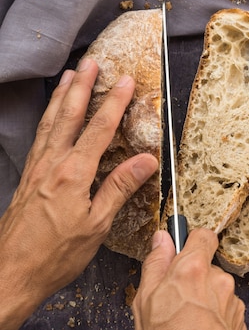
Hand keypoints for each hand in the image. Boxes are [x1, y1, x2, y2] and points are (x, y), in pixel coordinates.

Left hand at [0, 58, 158, 328]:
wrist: (10, 273)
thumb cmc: (55, 254)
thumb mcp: (97, 225)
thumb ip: (120, 188)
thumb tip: (147, 162)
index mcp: (73, 174)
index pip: (99, 129)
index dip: (114, 102)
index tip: (126, 81)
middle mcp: (52, 164)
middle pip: (68, 115)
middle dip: (82, 86)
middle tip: (91, 62)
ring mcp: (37, 169)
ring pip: (51, 122)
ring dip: (62, 96)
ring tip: (70, 75)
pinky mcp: (29, 177)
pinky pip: (40, 136)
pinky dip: (48, 117)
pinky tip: (52, 115)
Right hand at [133, 229, 246, 329]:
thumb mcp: (145, 299)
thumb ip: (156, 263)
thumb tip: (162, 239)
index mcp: (193, 268)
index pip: (203, 235)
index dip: (192, 241)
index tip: (181, 249)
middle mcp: (217, 279)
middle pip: (206, 266)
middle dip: (193, 277)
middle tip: (175, 299)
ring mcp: (231, 298)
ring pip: (216, 288)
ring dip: (205, 298)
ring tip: (186, 319)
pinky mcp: (239, 316)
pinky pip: (225, 306)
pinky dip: (215, 314)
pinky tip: (200, 327)